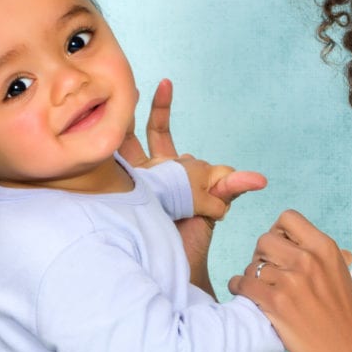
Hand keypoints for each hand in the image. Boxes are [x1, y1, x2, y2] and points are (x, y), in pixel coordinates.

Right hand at [121, 80, 265, 287]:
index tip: (164, 82)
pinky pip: (110, 180)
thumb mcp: (215, 206)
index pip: (159, 131)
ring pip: (117, 154)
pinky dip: (104, 163)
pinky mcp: (122, 201)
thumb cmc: (195, 238)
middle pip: (132, 137)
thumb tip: (259, 179)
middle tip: (126, 87)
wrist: (178, 269)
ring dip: (113, 134)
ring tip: (104, 112)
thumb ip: (229, 187)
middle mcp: (145, 174)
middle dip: (129, 113)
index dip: (160, 108)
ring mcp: (130, 186)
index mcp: (168, 169)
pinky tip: (92, 148)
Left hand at [229, 210, 351, 351]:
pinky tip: (244, 293)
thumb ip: (321, 259)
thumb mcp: (342, 276)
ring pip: (252, 264)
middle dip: (262, 254)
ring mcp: (290, 281)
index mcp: (325, 247)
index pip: (288, 218)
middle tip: (267, 271)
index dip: (278, 231)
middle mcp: (307, 259)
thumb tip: (307, 246)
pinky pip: (242, 284)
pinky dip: (238, 287)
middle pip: (265, 239)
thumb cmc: (348, 320)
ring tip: (258, 288)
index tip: (279, 248)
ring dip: (251, 275)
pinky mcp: (275, 304)